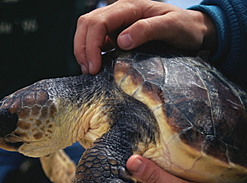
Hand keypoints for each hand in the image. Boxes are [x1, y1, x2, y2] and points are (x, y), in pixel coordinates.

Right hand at [74, 0, 216, 73]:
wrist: (192, 30)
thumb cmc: (184, 27)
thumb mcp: (171, 26)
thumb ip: (147, 30)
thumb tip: (121, 41)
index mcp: (129, 7)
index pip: (98, 22)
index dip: (91, 44)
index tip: (94, 68)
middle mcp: (119, 13)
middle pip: (87, 24)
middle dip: (82, 48)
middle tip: (88, 72)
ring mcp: (118, 24)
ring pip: (88, 32)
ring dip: (83, 50)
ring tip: (89, 71)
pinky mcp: (119, 36)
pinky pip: (98, 41)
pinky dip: (92, 54)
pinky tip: (96, 67)